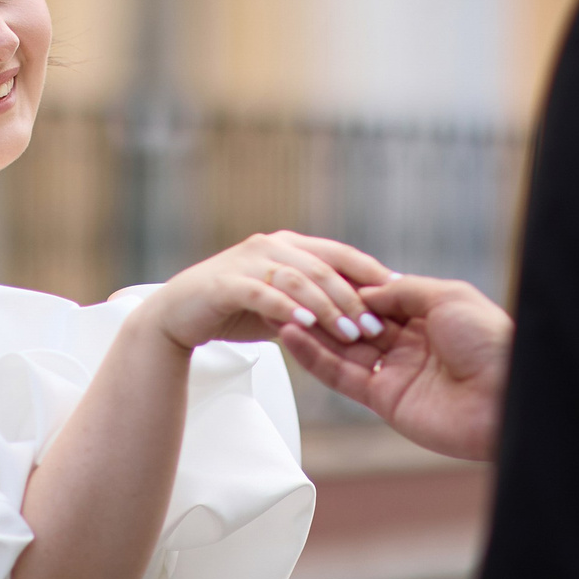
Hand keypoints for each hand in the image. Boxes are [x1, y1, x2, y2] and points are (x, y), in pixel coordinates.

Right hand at [141, 231, 396, 351]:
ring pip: (299, 279)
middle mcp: (272, 246)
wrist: (178, 315)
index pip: (340, 254)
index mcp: (290, 246)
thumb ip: (313, 304)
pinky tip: (305, 325)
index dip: (371, 271)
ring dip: (327, 307)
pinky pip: (263, 294)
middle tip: (378, 326)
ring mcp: (248, 262)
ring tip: (350, 332)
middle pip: (324, 266)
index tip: (400, 293)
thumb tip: (358, 317)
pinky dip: (286, 308)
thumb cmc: (232, 309)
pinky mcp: (227, 283)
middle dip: (354, 297)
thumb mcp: (282, 305)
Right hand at [283, 275, 510, 462]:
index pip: (376, 298)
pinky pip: (341, 375)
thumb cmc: (489, 342)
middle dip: (325, 308)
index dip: (348, 287)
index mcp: (428, 316)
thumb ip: (402, 291)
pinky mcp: (383, 400)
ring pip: (341, 348)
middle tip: (291, 290)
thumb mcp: (446, 297)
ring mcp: (394, 372)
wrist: (506, 398)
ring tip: (278, 310)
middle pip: (355, 322)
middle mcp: (409, 344)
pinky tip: (291, 335)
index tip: (317, 271)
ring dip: (311, 331)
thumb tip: (367, 290)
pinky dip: (313, 357)